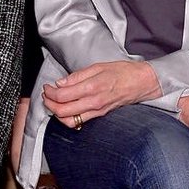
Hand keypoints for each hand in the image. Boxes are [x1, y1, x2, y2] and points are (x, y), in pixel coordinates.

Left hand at [42, 61, 161, 126]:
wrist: (142, 82)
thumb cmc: (123, 72)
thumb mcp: (98, 67)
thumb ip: (77, 76)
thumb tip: (61, 82)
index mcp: (92, 87)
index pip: (63, 95)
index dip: (50, 92)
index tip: (48, 87)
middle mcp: (93, 102)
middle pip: (62, 111)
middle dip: (49, 103)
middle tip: (47, 95)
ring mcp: (97, 111)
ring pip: (69, 121)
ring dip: (56, 113)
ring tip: (53, 103)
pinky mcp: (99, 115)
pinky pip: (79, 122)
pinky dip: (67, 118)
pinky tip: (65, 109)